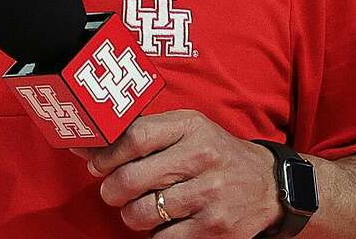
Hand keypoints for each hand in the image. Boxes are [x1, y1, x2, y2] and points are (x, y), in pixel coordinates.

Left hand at [77, 110, 281, 235]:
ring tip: (141, 208)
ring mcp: (210, 195)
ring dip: (132, 215)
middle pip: (132, 178)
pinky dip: (156, 235)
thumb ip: (140, 133)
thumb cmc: (215, 154)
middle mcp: (202, 157)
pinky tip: (165, 223)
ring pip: (143, 213)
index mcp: (190, 127)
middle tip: (114, 192)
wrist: (269, 185)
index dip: (106, 154)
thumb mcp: (186, 129)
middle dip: (112, 190)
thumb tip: (85, 144)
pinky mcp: (215, 229)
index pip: (134, 137)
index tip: (95, 164)